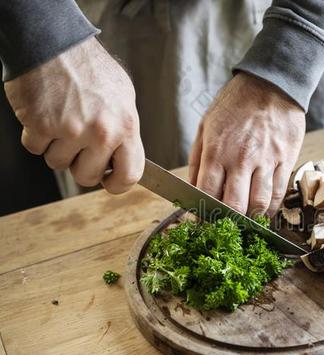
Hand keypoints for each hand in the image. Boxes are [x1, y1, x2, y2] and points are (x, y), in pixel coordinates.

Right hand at [5, 37, 144, 193]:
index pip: (130, 175)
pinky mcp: (40, 126)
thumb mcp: (123, 97)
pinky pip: (35, 148)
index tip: (109, 182)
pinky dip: (35, 135)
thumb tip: (123, 158)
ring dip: (56, 148)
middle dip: (80, 166)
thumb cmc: (90, 69)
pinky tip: (44, 113)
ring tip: (62, 120)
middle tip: (78, 145)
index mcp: (126, 127)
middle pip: (87, 177)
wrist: (54, 43)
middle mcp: (101, 133)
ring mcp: (70, 131)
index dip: (118, 184)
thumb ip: (124, 130)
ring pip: (58, 164)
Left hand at [189, 72, 305, 215]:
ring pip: (258, 204)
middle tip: (225, 227)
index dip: (203, 214)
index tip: (203, 222)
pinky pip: (278, 193)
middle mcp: (240, 159)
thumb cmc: (236, 103)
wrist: (271, 84)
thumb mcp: (206, 125)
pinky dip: (270, 209)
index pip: (206, 194)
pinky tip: (264, 212)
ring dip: (251, 219)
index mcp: (216, 150)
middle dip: (227, 222)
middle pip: (233, 205)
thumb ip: (197, 159)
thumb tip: (192, 188)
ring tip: (245, 221)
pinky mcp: (285, 160)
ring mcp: (265, 161)